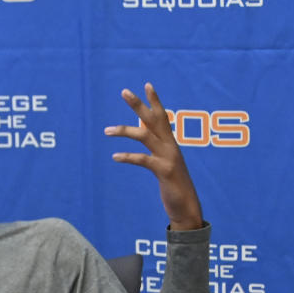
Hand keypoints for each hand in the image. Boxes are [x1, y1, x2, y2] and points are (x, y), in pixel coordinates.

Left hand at [105, 83, 203, 230]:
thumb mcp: (164, 163)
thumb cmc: (173, 185)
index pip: (162, 117)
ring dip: (125, 131)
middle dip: (139, 105)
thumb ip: (157, 147)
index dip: (155, 101)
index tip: (146, 84)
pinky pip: (143, 160)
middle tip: (124, 91)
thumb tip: (145, 133)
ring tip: (106, 130)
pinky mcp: (164, 171)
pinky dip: (128, 157)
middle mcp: (171, 146)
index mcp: (171, 143)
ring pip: (145, 136)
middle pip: (154, 119)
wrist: (187, 207)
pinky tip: (115, 156)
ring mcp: (168, 158)